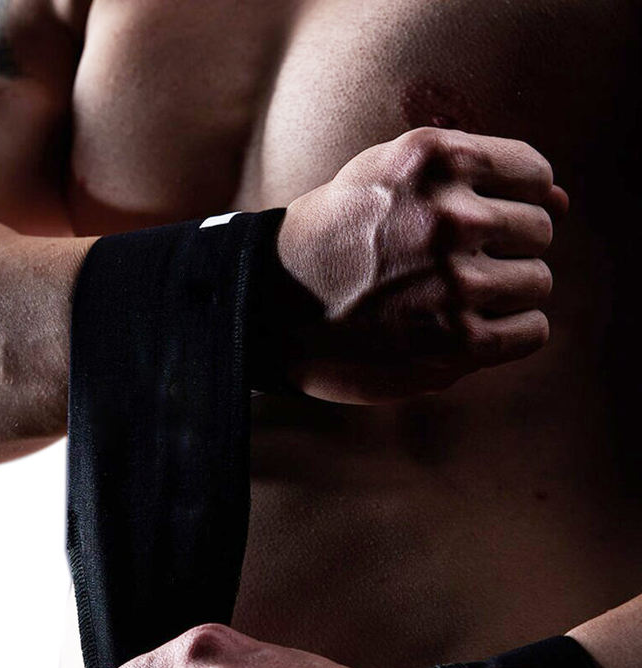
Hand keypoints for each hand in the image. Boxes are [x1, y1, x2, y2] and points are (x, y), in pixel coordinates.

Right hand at [271, 126, 567, 402]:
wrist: (271, 309)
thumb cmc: (334, 240)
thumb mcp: (385, 177)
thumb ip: (473, 177)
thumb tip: (563, 201)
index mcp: (433, 158)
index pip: (534, 173)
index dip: (512, 201)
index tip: (480, 224)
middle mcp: (449, 215)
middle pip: (539, 230)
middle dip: (505, 249)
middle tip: (451, 267)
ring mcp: (455, 281)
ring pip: (537, 281)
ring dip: (504, 292)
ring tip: (451, 301)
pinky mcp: (457, 341)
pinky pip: (531, 330)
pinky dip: (510, 331)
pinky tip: (466, 330)